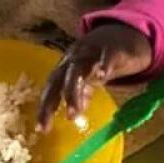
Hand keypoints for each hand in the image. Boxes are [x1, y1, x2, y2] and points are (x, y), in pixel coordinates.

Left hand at [38, 23, 152, 128]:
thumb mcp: (89, 78)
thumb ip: (81, 93)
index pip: (51, 88)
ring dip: (72, 92)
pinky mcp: (110, 49)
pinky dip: (103, 66)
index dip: (45, 107)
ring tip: (72, 113)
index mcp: (65, 67)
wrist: (122, 33)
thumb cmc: (101, 59)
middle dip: (53, 101)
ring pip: (77, 70)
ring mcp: (91, 52)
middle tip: (50, 122)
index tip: (41, 129)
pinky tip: (102, 78)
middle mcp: (74, 59)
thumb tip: (74, 113)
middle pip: (58, 79)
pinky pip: (105, 57)